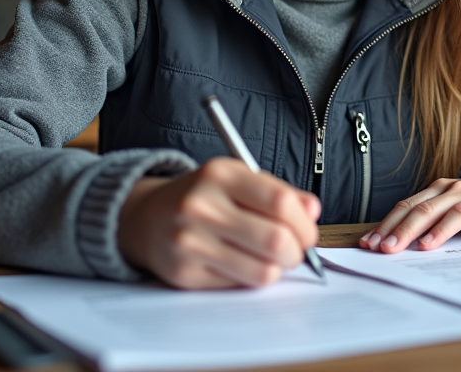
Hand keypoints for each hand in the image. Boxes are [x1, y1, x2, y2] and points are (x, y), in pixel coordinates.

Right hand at [117, 157, 320, 288]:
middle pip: (276, 240)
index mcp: (220, 174)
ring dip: (277, 269)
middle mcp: (201, 206)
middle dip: (296, 251)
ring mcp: (190, 242)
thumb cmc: (203, 197)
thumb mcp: (239, 180)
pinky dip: (251, 277)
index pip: (280, 203)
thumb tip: (313, 211)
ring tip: (270, 258)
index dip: (305, 224)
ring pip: (263, 271)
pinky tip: (241, 263)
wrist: (147, 218)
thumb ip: (280, 194)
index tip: (308, 231)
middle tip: (293, 250)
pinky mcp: (185, 274)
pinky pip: (240, 285)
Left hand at [358, 168, 460, 252]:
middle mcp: (446, 189)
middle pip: (410, 209)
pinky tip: (429, 245)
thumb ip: (437, 224)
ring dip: (408, 231)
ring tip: (392, 249)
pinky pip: (458, 215)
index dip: (383, 224)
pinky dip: (441, 230)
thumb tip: (407, 248)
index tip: (365, 243)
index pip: (403, 208)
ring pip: (429, 211)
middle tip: (372, 249)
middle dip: (388, 229)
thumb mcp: (459, 215)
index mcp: (436, 192)